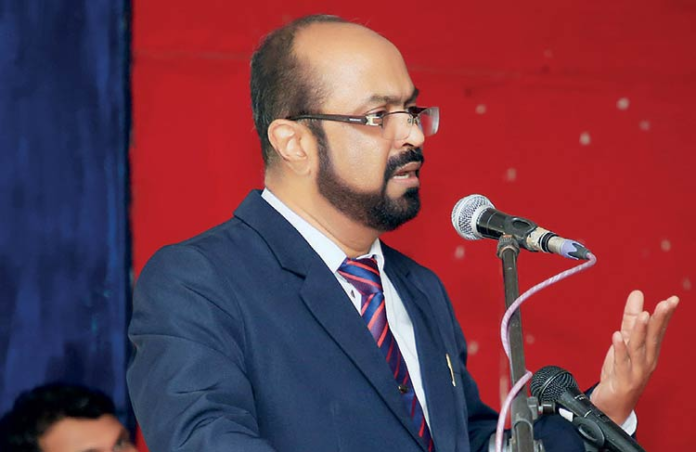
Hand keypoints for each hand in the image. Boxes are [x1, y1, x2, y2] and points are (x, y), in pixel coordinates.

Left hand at [590, 290, 678, 424]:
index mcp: (648, 352)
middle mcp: (646, 362)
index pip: (658, 331)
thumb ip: (630, 319)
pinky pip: (621, 363)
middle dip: (659, 321)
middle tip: (665, 304)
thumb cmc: (620, 373)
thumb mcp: (624, 343)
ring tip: (642, 315)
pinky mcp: (623, 381)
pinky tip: (617, 336)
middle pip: (653, 338)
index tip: (672, 300)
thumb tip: (637, 294)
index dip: (664, 316)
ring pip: (639, 349)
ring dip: (640, 332)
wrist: (611, 406)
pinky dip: (620, 350)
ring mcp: (636, 372)